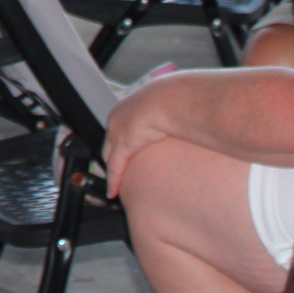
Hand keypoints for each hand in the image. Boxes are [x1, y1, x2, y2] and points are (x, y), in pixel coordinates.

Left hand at [102, 78, 178, 197]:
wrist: (169, 99)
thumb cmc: (176, 99)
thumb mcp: (170, 106)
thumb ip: (171, 114)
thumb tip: (184, 116)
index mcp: (128, 107)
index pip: (119, 128)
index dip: (120, 141)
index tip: (124, 151)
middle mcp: (117, 118)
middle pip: (109, 143)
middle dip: (111, 156)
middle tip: (114, 170)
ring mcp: (117, 132)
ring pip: (109, 157)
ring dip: (111, 170)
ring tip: (113, 184)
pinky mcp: (122, 146)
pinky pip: (114, 169)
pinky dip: (113, 181)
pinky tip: (112, 193)